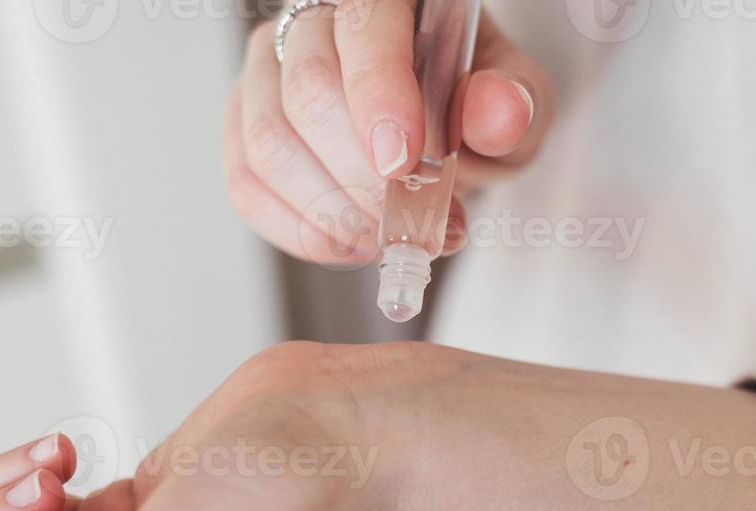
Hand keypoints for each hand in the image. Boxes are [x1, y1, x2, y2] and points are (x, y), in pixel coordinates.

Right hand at [223, 0, 554, 265]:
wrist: (436, 130)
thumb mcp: (512, 98)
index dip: (379, 94)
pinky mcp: (243, 125)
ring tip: (386, 238)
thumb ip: (511, 102)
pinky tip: (347, 244)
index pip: (365, 26)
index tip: (404, 162)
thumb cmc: (469, 103)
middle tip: (410, 222)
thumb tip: (499, 114)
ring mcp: (268, 71)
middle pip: (308, 90)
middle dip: (360, 175)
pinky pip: (246, 183)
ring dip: (330, 210)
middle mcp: (313, 20)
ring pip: (268, 142)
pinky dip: (298, 229)